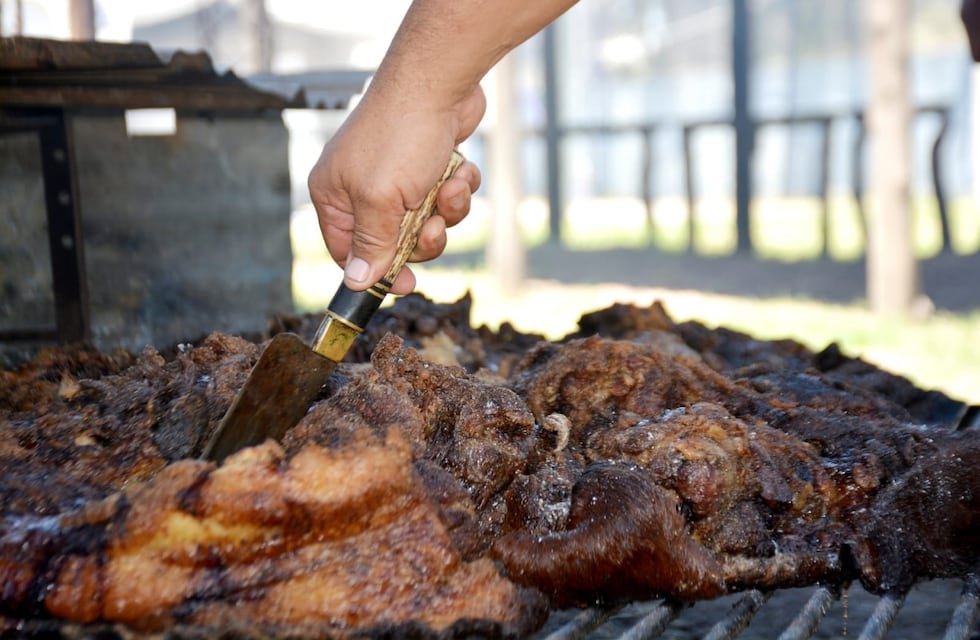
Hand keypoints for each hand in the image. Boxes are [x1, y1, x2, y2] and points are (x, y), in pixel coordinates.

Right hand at [308, 82, 484, 294]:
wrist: (440, 82)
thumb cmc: (400, 135)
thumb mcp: (380, 201)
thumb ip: (371, 245)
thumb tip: (356, 283)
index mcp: (334, 195)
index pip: (347, 252)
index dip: (376, 272)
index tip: (406, 283)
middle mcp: (361, 187)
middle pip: (393, 243)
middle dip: (422, 238)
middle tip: (432, 225)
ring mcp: (397, 175)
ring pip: (426, 222)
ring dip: (445, 212)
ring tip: (449, 187)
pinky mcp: (428, 164)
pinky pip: (445, 197)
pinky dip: (457, 187)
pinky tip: (460, 167)